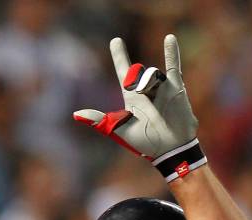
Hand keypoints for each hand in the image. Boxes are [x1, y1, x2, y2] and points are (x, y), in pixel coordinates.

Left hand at [73, 35, 206, 181]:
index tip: (115, 41)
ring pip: (152, 72)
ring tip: (149, 92)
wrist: (171, 149)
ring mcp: (161, 88)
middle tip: (139, 91)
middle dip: (136, 77)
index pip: (123, 73)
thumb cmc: (145, 143)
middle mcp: (145, 91)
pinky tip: (169, 38)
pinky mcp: (175, 88)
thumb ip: (99, 120)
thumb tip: (76, 114)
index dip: (119, 57)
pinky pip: (173, 66)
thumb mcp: (119, 130)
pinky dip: (172, 52)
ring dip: (149, 79)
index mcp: (131, 98)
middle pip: (137, 72)